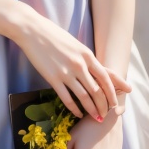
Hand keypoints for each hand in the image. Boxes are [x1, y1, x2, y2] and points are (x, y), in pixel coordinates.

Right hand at [13, 8, 131, 121]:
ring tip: (96, 118)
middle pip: (97, 90)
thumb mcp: (75, 44)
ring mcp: (66, 72)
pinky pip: (67, 98)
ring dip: (92, 110)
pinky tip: (78, 114)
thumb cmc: (53, 34)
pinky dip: (74, 109)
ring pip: (84, 97)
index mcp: (87, 54)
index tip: (116, 102)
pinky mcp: (53, 78)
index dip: (113, 92)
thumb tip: (94, 71)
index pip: (106, 77)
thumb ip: (85, 58)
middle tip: (106, 115)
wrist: (32, 30)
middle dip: (104, 105)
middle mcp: (80, 64)